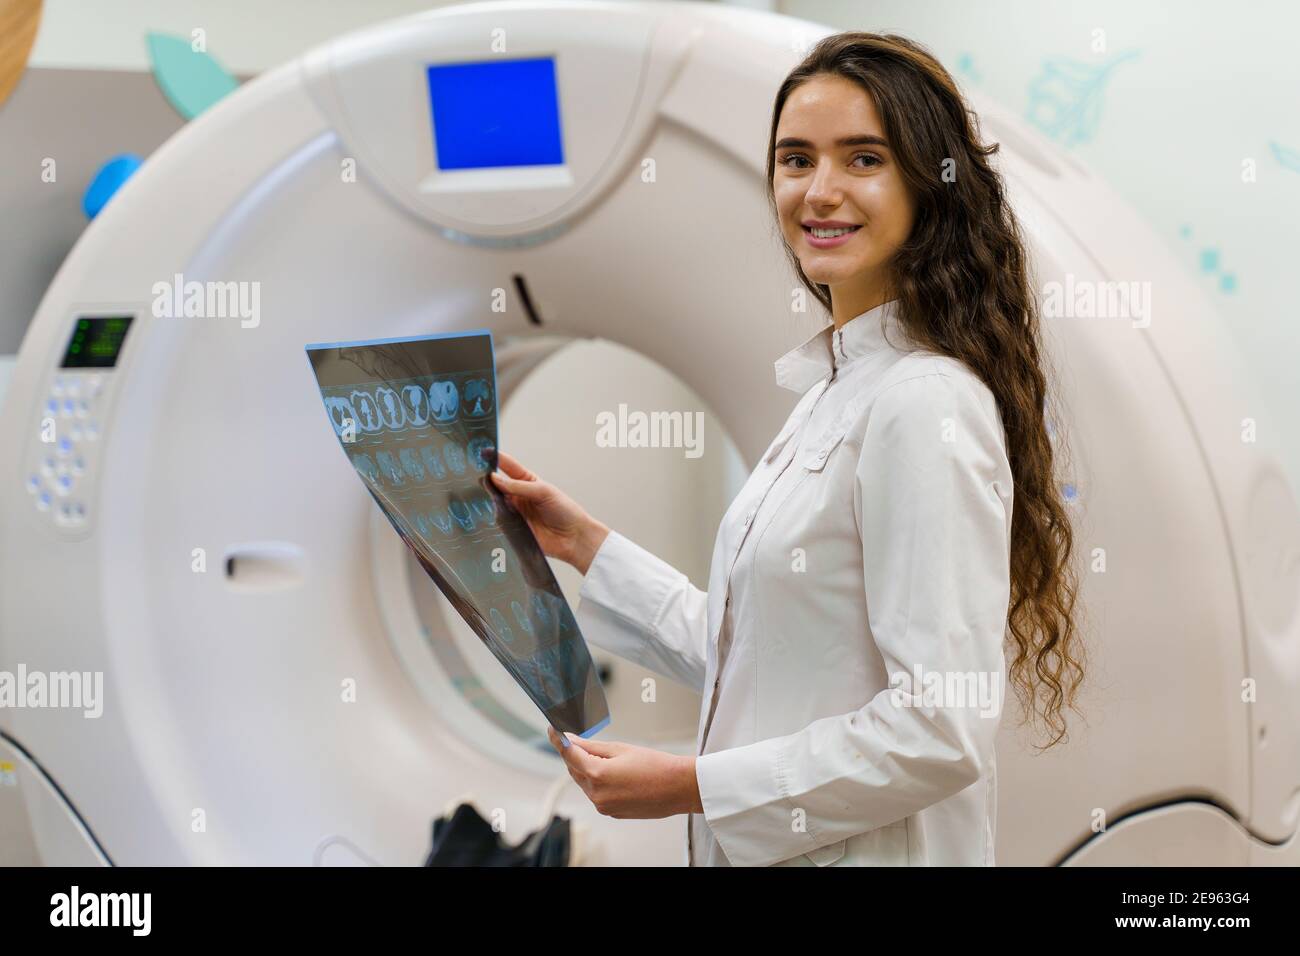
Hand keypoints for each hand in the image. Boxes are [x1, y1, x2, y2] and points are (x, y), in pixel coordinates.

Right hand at [489, 450, 608, 572]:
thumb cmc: (565, 511)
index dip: (495, 458)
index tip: (482, 452)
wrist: (573, 538)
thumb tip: (494, 478)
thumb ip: (519, 486)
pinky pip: (497, 522)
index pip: (507, 466)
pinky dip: (492, 518)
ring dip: (488, 499)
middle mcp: (518, 496)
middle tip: (477, 475)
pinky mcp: (511, 530)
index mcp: (527, 481)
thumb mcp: (544, 491)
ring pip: (493, 503)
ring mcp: (514, 513)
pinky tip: (490, 514)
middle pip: (496, 485)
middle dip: (487, 479)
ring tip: (483, 495)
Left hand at [547, 727, 702, 817]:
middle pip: (574, 771)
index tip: (553, 730)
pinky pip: (596, 794)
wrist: (679, 788)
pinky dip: (598, 782)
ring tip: (604, 756)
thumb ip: (591, 746)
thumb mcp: (621, 749)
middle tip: (578, 739)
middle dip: (574, 755)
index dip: (558, 741)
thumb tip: (571, 741)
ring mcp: (604, 807)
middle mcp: (597, 795)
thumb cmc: (655, 765)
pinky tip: (613, 772)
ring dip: (586, 769)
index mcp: (598, 775)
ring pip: (584, 783)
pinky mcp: (612, 813)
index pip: (569, 755)